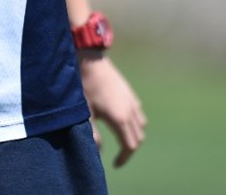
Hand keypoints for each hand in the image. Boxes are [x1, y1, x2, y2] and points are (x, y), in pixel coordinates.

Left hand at [79, 53, 146, 167]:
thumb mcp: (85, 114)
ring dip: (134, 136)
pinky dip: (135, 124)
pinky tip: (122, 122)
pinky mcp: (130, 93)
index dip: (124, 158)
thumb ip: (92, 135)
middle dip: (130, 150)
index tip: (115, 164)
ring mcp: (132, 101)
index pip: (130, 146)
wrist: (90, 61)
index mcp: (120, 119)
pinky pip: (139, 114)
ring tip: (121, 140)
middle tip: (118, 155)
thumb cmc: (84, 87)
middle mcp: (131, 111)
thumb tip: (99, 152)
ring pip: (141, 126)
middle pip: (138, 138)